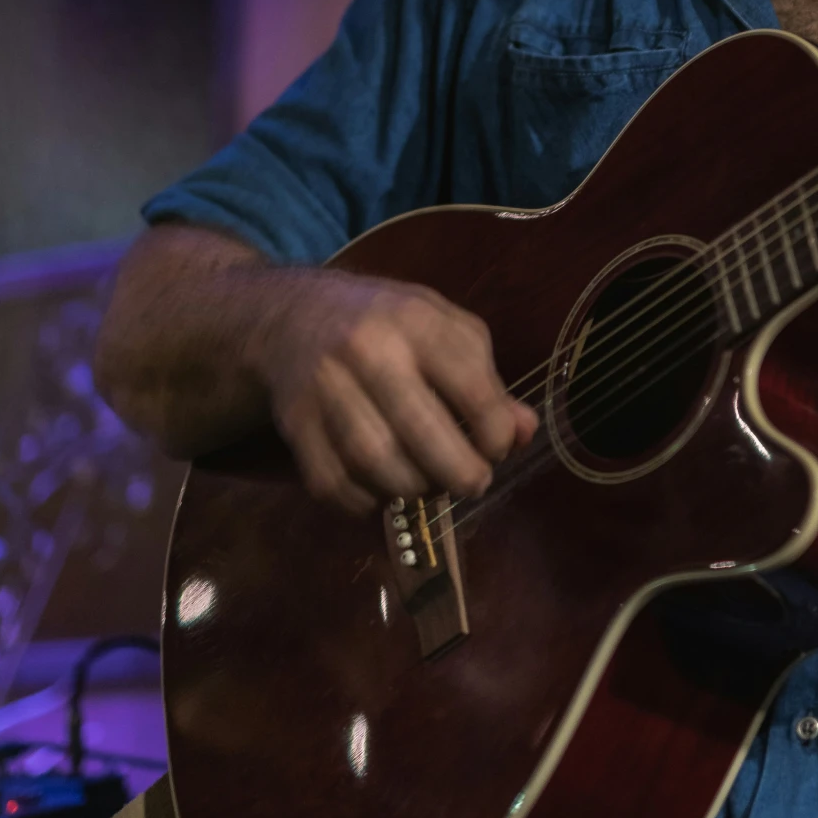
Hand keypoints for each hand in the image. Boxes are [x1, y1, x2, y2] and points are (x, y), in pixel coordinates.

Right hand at [259, 269, 536, 513]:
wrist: (293, 316)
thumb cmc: (386, 323)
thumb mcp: (442, 329)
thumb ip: (486, 377)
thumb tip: (524, 432)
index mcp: (415, 320)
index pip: (470, 386)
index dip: (495, 431)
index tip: (499, 448)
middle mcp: (366, 349)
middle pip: (419, 432)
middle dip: (459, 472)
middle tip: (474, 483)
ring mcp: (324, 386)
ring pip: (374, 461)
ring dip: (413, 489)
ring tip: (429, 484)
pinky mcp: (294, 422)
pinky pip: (332, 482)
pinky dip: (364, 502)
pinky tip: (384, 491)